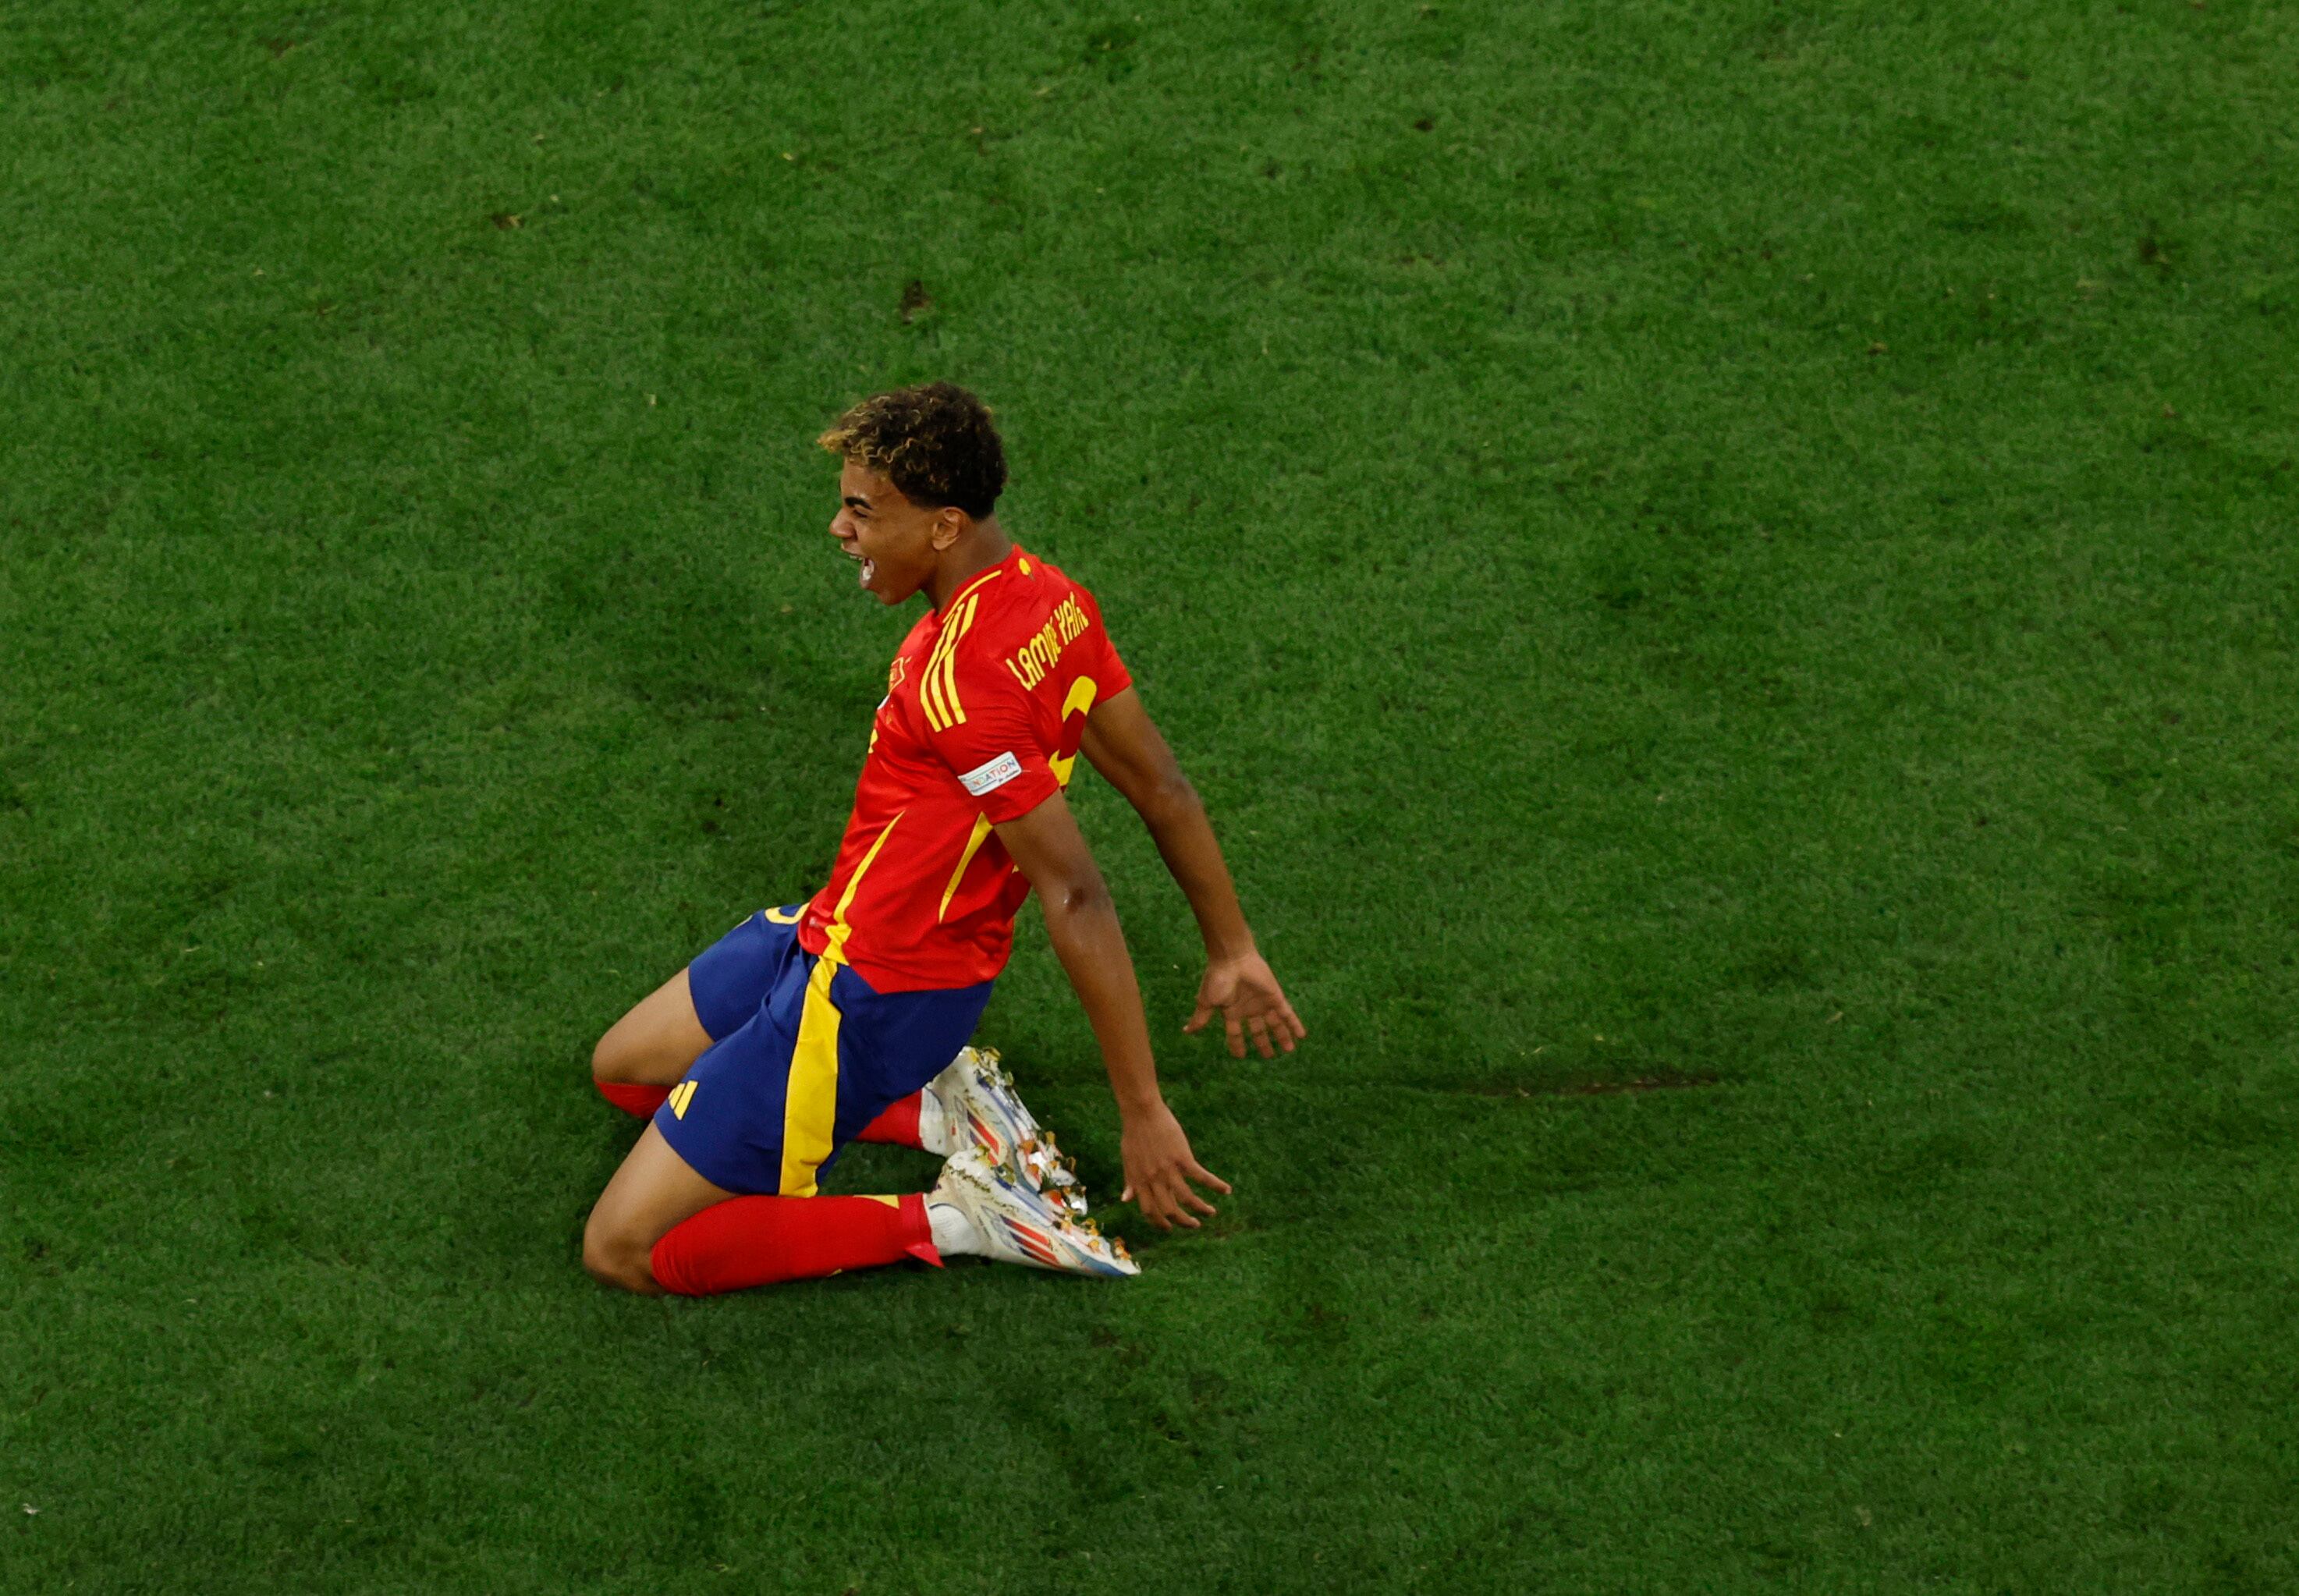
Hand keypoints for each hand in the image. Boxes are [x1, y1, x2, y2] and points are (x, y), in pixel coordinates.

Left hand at [1119, 1100, 1231, 1230]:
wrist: (1142, 1112)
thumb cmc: (1134, 1135)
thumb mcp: (1128, 1161)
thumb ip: (1130, 1181)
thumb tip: (1126, 1200)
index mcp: (1140, 1181)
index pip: (1149, 1211)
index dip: (1159, 1222)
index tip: (1169, 1228)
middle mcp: (1154, 1179)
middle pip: (1170, 1210)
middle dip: (1184, 1222)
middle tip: (1195, 1225)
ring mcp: (1168, 1170)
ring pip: (1188, 1198)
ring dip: (1201, 1209)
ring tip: (1211, 1213)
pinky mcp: (1182, 1158)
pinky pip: (1201, 1177)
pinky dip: (1215, 1185)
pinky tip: (1226, 1190)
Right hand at [1185, 950, 1305, 1058]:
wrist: (1233, 958)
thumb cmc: (1218, 979)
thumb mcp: (1207, 1001)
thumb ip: (1200, 1018)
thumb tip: (1186, 1032)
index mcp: (1232, 1012)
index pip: (1236, 1033)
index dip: (1237, 1045)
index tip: (1240, 1057)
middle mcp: (1249, 1009)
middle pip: (1258, 1031)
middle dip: (1264, 1043)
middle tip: (1269, 1056)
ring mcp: (1263, 1003)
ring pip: (1275, 1024)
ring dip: (1282, 1036)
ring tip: (1289, 1049)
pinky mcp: (1275, 996)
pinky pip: (1287, 1013)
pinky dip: (1294, 1024)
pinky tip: (1301, 1035)